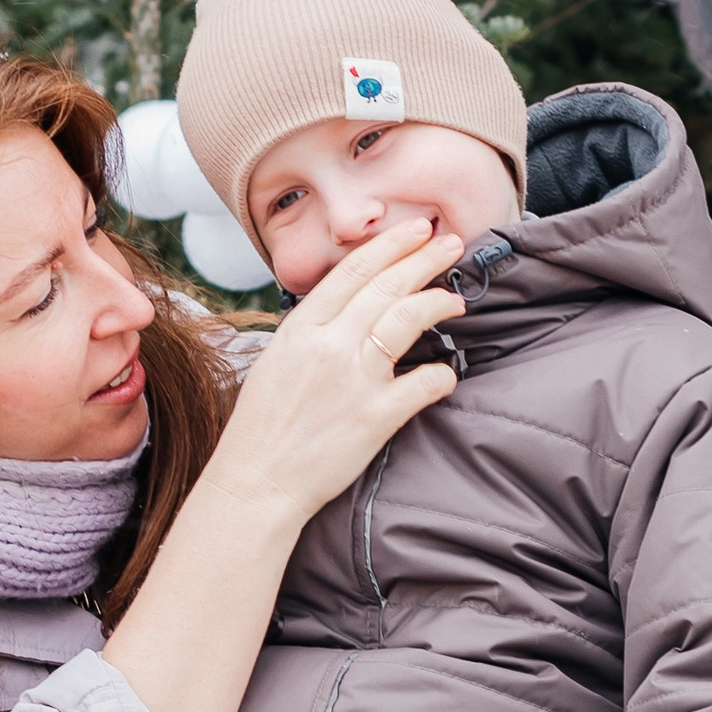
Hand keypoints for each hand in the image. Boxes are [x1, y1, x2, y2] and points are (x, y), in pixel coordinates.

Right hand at [205, 217, 462, 535]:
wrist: (256, 482)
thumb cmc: (264, 426)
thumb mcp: (278, 359)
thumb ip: (313, 330)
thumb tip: (348, 305)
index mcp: (302, 328)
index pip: (354, 271)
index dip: (392, 246)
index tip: (418, 230)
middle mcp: (329, 345)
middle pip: (387, 286)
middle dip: (425, 259)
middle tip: (453, 243)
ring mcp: (354, 379)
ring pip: (408, 320)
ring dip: (438, 302)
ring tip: (455, 300)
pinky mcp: (376, 416)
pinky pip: (423, 383)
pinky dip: (442, 374)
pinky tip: (447, 372)